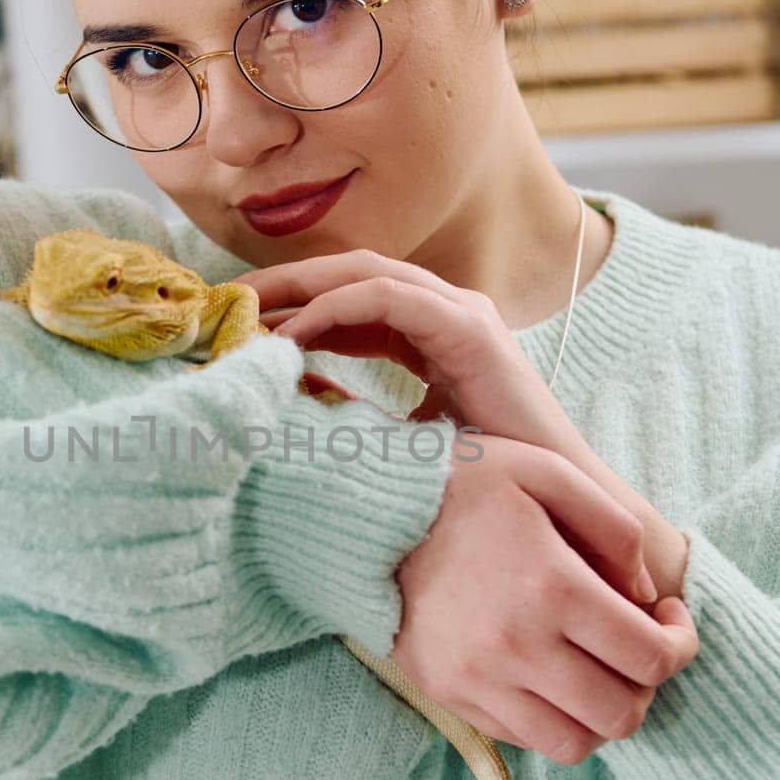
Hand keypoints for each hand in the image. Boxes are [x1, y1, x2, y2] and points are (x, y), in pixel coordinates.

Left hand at [235, 250, 691, 600]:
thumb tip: (288, 419)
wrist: (558, 507)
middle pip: (347, 273)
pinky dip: (332, 312)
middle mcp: (446, 311)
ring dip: (297, 288)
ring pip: (362, 274)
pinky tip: (290, 341)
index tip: (235, 323)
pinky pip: (385, 300)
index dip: (290, 302)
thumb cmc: (485, 485)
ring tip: (243, 313)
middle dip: (282, 282)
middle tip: (221, 302)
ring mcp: (461, 313)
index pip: (348, 298)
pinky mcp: (469, 328)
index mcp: (429, 333)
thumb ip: (354, 418)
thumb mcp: (399, 443)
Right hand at [392, 434, 699, 760]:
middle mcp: (514, 646)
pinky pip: (520, 738)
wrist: (360, 511)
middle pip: (619, 715)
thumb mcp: (546, 471)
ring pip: (572, 744)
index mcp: (550, 588)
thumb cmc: (460, 482)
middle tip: (634, 648)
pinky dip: (549, 719)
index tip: (666, 617)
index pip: (650, 658)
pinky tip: (545, 673)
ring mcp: (474, 680)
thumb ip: (615, 527)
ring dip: (598, 715)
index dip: (679, 643)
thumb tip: (646, 594)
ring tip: (592, 671)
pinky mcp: (445, 694)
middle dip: (645, 687)